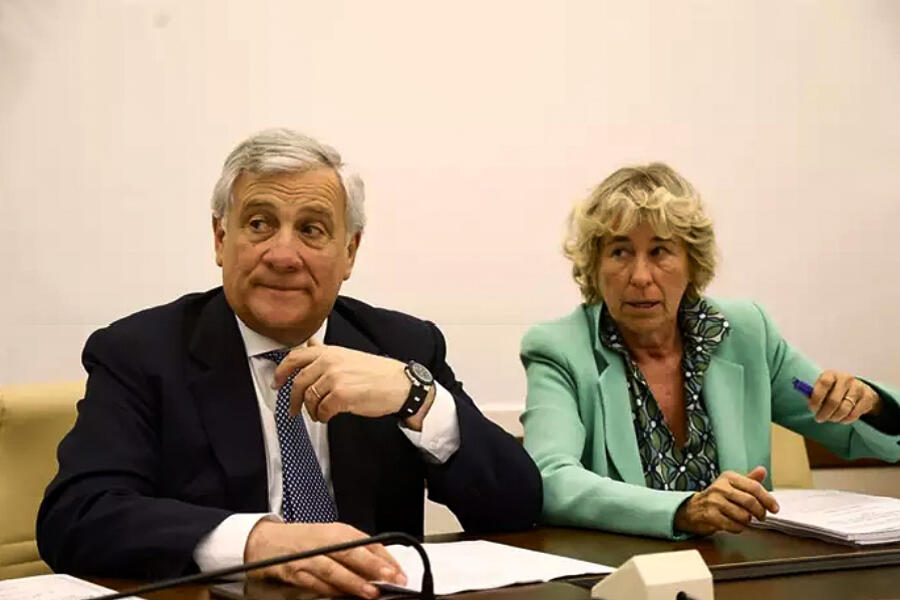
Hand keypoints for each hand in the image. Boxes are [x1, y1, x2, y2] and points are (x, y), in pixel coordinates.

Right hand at [244, 520, 405, 597]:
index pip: (367, 542)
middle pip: (352, 553)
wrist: (269, 542)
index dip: (384, 558)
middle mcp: (324, 542)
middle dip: (373, 567)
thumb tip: (384, 567)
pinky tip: (343, 596)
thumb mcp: (334, 538)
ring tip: (370, 592)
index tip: (399, 572)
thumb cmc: (306, 541)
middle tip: (390, 579)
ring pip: (334, 571)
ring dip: (354, 583)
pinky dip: (330, 591)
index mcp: (338, 532)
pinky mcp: (295, 573)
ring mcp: (309, 558)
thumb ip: (357, 551)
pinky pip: (315, 584)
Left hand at [273, 339, 434, 429]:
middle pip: (298, 382)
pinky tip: (328, 416)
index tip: (276, 382)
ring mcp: (334, 378)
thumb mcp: (348, 355)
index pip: (295, 357)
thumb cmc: (377, 373)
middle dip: (293, 399)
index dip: (281, 371)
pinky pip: (321, 410)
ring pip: (309, 398)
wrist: (399, 385)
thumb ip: (325, 351)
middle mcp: (329, 362)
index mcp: (330, 352)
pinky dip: (322, 416)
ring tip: (319, 413)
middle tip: (293, 409)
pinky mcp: (341, 395)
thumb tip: (309, 342)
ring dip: (311, 410)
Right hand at [674, 466, 779, 534]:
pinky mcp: (710, 516)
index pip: (754, 487)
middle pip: (750, 502)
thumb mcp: (732, 485)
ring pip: (744, 515)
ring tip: (745, 519)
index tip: (775, 508)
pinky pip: (734, 526)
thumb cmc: (716, 497)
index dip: (768, 499)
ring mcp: (714, 502)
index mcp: (728, 477)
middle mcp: (720, 487)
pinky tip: (736, 524)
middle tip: (761, 517)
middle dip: (760, 513)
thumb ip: (749, 480)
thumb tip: (762, 470)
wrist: (692, 508)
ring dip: (749, 521)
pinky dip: (739, 528)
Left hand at [809, 370, 881, 423]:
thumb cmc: (834, 389)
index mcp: (832, 374)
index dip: (816, 397)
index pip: (824, 383)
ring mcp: (858, 388)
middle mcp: (846, 379)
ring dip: (834, 417)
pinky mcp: (867, 398)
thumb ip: (814, 392)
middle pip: (833, 400)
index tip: (812, 408)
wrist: (859, 389)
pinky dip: (845, 420)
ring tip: (830, 418)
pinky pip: (854, 414)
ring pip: (844, 409)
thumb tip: (808, 400)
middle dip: (824, 413)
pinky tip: (841, 419)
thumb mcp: (824, 387)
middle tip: (818, 418)